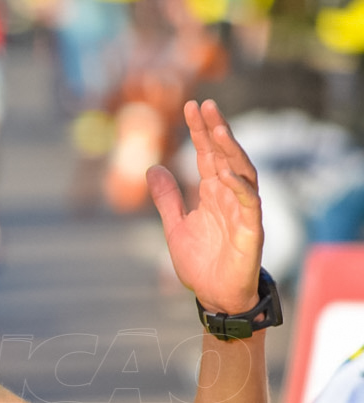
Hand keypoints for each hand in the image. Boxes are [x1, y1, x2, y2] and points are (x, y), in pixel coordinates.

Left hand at [147, 100, 261, 313]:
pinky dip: (238, 188)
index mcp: (211, 194)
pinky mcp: (251, 231)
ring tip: (217, 129)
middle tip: (205, 105)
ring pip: (242, 172)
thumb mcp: (174, 226)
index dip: (199, 131)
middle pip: (225, 156)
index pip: (207, 155)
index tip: (191, 105)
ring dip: (231, 151)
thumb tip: (152, 168)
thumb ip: (166, 198)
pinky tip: (225, 174)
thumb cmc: (201, 263)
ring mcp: (242, 212)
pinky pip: (248, 204)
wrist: (214, 296)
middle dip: (216, 130)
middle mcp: (229, 197)